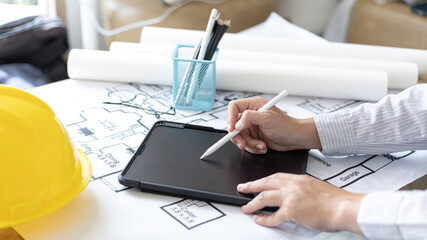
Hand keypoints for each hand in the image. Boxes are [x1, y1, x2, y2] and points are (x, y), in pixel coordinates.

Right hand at [227, 97, 320, 153]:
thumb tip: (237, 123)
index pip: (234, 107)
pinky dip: (253, 148)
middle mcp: (251, 115)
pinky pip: (246, 144)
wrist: (295, 139)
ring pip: (239, 137)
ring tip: (261, 145)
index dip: (230, 118)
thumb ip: (250, 118)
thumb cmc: (286, 125)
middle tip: (244, 144)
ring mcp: (252, 127)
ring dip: (249, 144)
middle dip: (239, 137)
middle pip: (234, 125)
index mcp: (253, 105)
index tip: (232, 129)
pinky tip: (263, 146)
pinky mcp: (254, 137)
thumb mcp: (267, 119)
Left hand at [237, 173, 364, 233]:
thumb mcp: (316, 188)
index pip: (276, 176)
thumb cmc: (336, 201)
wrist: (344, 208)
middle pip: (265, 183)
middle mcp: (293, 185)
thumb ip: (304, 190)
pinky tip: (259, 220)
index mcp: (299, 179)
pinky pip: (273, 216)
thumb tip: (297, 196)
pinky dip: (264, 219)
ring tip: (245, 207)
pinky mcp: (292, 210)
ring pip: (264, 197)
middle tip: (242, 188)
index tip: (257, 182)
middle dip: (251, 186)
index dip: (264, 180)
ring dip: (252, 203)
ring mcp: (291, 197)